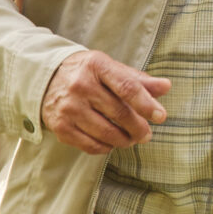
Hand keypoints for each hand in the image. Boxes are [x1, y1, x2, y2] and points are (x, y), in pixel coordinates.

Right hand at [41, 50, 170, 154]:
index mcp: (97, 66)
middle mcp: (81, 86)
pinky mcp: (59, 127)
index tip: (161, 117)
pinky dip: (105, 147)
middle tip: (147, 134)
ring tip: (132, 139)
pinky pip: (89, 144)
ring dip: (124, 140)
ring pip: (105, 132)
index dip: (147, 104)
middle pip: (119, 113)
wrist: (45, 78)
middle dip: (138, 127)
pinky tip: (112, 143)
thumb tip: (166, 87)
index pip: (127, 87)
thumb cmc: (88, 73)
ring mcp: (68, 108)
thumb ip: (139, 80)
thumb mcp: (111, 68)